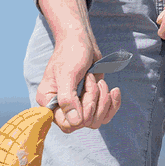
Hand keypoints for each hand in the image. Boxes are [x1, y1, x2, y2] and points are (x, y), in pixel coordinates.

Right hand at [35, 0, 122, 133]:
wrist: (81, 41)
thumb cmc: (71, 53)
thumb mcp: (67, 74)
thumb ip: (68, 99)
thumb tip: (75, 123)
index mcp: (49, 102)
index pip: (66, 125)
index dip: (80, 115)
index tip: (83, 94)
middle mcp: (61, 107)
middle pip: (84, 123)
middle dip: (93, 101)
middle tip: (91, 79)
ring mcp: (77, 106)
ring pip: (96, 120)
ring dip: (103, 99)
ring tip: (98, 81)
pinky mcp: (91, 103)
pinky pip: (106, 115)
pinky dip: (113, 104)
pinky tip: (115, 90)